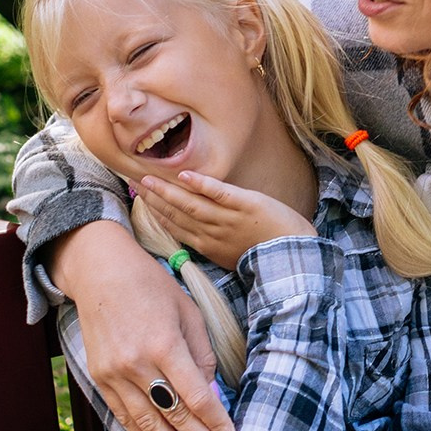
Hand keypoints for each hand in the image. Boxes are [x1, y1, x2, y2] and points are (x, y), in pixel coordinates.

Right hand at [48, 220, 237, 430]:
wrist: (99, 270)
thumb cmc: (151, 286)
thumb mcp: (188, 313)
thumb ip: (201, 357)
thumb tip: (211, 396)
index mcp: (163, 345)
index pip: (196, 398)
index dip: (216, 426)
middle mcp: (136, 364)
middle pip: (173, 417)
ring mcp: (113, 374)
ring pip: (146, 424)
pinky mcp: (99, 379)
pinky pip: (124, 417)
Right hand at [135, 171, 315, 269]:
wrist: (296, 254)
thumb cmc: (267, 254)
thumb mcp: (232, 255)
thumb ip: (212, 242)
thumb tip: (194, 229)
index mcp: (209, 247)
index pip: (175, 227)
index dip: (156, 212)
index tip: (140, 199)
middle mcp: (214, 233)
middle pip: (177, 214)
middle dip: (155, 199)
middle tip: (135, 182)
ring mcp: (229, 219)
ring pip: (192, 204)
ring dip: (168, 191)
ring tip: (149, 178)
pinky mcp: (246, 204)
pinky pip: (220, 194)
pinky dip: (202, 185)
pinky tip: (185, 175)